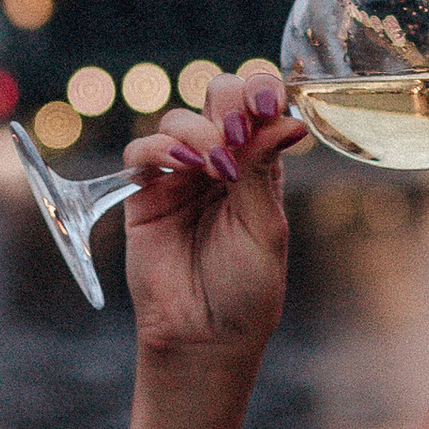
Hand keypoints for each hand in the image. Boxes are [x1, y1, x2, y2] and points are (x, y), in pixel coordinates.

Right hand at [117, 65, 309, 358]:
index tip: (268, 103)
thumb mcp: (264, 227)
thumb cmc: (246, 289)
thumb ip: (260, 171)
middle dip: (228, 102)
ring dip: (197, 132)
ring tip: (212, 164)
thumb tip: (287, 120)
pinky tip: (180, 165)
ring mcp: (181, 176)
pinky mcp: (145, 193)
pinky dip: (159, 147)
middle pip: (219, 99)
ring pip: (179, 120)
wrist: (205, 335)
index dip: (262, 92)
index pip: (260, 109)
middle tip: (235, 130)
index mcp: (259, 167)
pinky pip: (142, 152)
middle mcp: (220, 162)